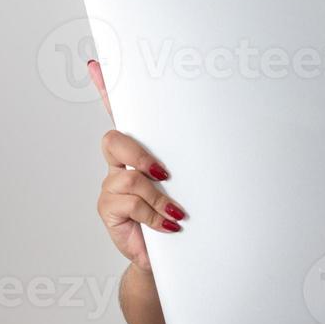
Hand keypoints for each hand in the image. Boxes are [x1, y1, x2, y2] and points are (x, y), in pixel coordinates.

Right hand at [88, 59, 187, 271]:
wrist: (168, 258)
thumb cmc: (179, 216)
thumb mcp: (189, 184)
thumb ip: (192, 161)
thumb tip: (226, 132)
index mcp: (138, 152)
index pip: (119, 115)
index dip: (106, 90)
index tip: (98, 65)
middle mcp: (119, 165)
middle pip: (114, 139)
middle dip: (139, 154)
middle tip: (164, 173)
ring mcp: (111, 187)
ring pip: (130, 176)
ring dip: (158, 197)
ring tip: (175, 213)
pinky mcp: (108, 209)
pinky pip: (130, 202)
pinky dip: (153, 214)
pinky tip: (166, 226)